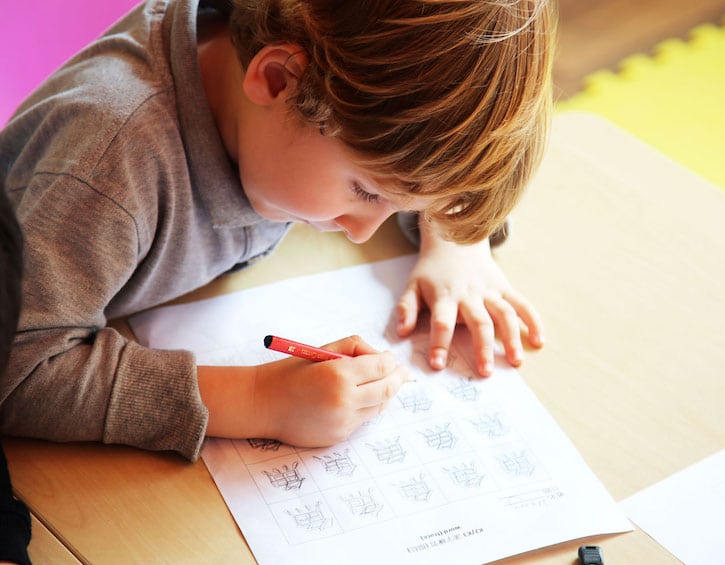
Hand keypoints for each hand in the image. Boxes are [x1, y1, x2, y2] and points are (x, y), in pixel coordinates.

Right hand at [250, 336, 407, 444]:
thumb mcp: (321, 351)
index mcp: (339, 375)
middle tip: (403, 372)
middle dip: (398, 378)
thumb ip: (355, 347)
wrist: (263, 405)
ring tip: (386, 384)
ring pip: (378, 407)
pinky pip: (362, 420)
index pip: (381, 368)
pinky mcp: (338, 436)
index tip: (391, 358)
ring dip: (385, 394)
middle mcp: (344, 401)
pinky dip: (366, 408)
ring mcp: (342, 422)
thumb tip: (383, 357)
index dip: (390, 362)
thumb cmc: (291, 373)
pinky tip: (360, 399)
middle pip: (387, 389)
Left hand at [396, 223, 543, 376]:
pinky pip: (522, 304)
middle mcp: (469, 294)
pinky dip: (533, 321)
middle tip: (485, 372)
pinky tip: (539, 341)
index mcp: (444, 296)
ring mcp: (490, 291)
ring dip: (512, 338)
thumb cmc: (431, 271)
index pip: (442, 322)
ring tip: (516, 362)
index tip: (438, 364)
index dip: (440, 343)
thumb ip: (406, 308)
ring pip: (504, 314)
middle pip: (479, 322)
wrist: (455, 241)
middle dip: (483, 347)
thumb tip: (402, 332)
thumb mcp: (412, 285)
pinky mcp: (505, 288)